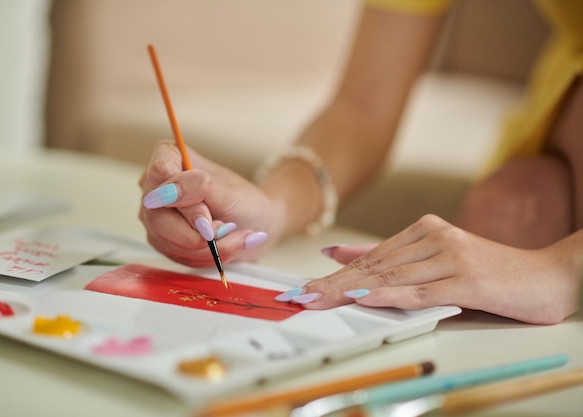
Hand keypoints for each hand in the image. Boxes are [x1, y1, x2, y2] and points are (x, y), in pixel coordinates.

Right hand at [138, 140, 276, 266]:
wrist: (255, 223)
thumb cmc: (243, 200)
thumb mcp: (227, 191)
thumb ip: (198, 186)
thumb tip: (167, 192)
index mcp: (169, 157)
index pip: (160, 173)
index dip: (181, 196)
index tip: (207, 213)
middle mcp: (155, 186)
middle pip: (158, 215)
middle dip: (198, 230)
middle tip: (226, 228)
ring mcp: (155, 216)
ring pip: (169, 241)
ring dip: (209, 246)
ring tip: (234, 235)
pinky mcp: (162, 241)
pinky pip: (177, 256)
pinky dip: (208, 255)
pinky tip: (226, 245)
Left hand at [277, 214, 579, 323]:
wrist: (548, 275)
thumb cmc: (491, 271)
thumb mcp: (436, 258)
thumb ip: (389, 256)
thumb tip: (338, 254)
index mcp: (424, 231)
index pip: (370, 257)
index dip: (334, 275)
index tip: (304, 288)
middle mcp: (434, 238)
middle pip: (374, 266)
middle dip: (332, 284)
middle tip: (300, 296)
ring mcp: (451, 256)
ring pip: (391, 276)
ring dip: (351, 290)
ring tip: (319, 300)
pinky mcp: (468, 278)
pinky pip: (422, 289)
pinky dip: (390, 295)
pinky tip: (365, 298)